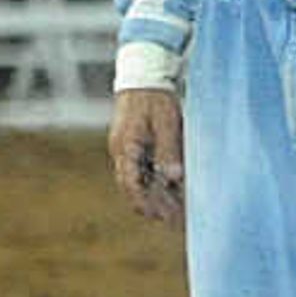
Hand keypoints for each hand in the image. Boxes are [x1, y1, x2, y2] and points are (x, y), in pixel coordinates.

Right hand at [107, 87, 184, 222]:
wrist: (143, 76)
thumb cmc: (155, 99)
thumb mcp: (167, 123)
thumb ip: (169, 151)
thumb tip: (173, 178)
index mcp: (127, 148)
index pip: (131, 185)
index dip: (145, 203)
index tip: (161, 217)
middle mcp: (121, 152)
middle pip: (132, 188)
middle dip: (150, 205)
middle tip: (171, 220)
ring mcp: (125, 149)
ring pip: (136, 181)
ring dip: (153, 195)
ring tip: (174, 209)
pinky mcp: (132, 146)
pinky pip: (140, 170)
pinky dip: (153, 182)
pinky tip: (170, 188)